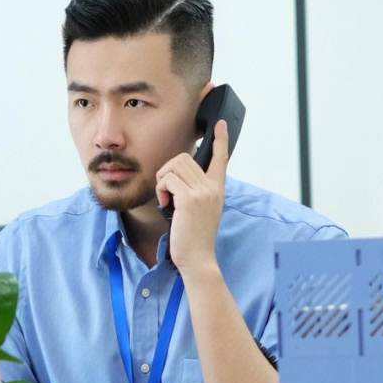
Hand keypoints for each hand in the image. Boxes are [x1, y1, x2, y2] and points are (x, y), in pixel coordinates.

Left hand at [155, 117, 227, 275]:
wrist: (198, 258)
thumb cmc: (194, 238)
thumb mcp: (201, 211)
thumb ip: (196, 192)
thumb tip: (177, 177)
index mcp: (217, 189)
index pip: (221, 158)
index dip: (221, 139)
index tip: (221, 124)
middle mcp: (212, 188)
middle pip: (184, 157)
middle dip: (168, 170)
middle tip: (165, 190)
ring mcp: (202, 192)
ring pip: (174, 166)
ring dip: (162, 180)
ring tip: (165, 199)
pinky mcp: (189, 199)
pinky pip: (167, 180)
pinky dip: (161, 190)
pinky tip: (165, 205)